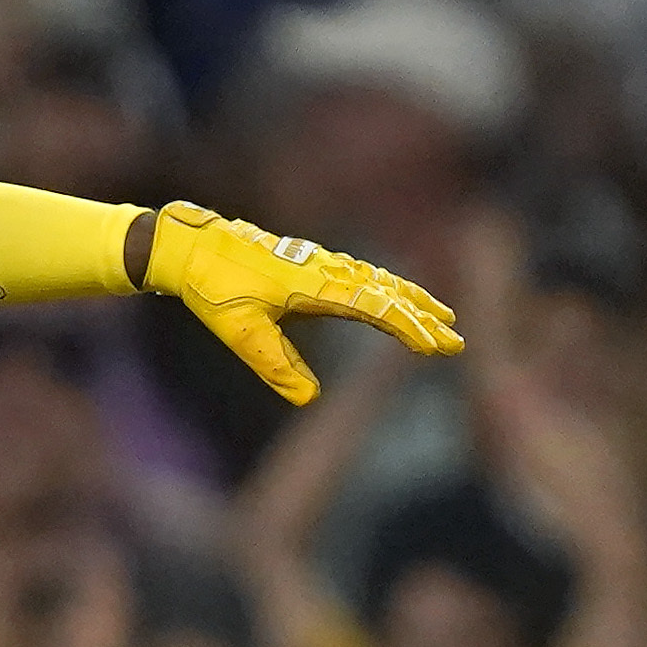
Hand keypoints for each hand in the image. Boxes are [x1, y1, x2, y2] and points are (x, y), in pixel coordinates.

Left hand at [142, 203, 461, 410]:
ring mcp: (319, 263)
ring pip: (377, 280)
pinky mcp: (311, 263)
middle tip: (455, 341)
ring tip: (443, 317)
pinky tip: (397, 297)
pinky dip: (387, 288)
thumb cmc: (213, 289)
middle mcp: (323, 269)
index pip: (372, 307)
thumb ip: (274, 364)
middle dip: (422, 317)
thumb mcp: (239, 333)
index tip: (434, 345)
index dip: (407, 327)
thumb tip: (309, 399)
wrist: (191, 247)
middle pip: (385, 292)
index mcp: (312, 284)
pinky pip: (361, 275)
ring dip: (411, 299)